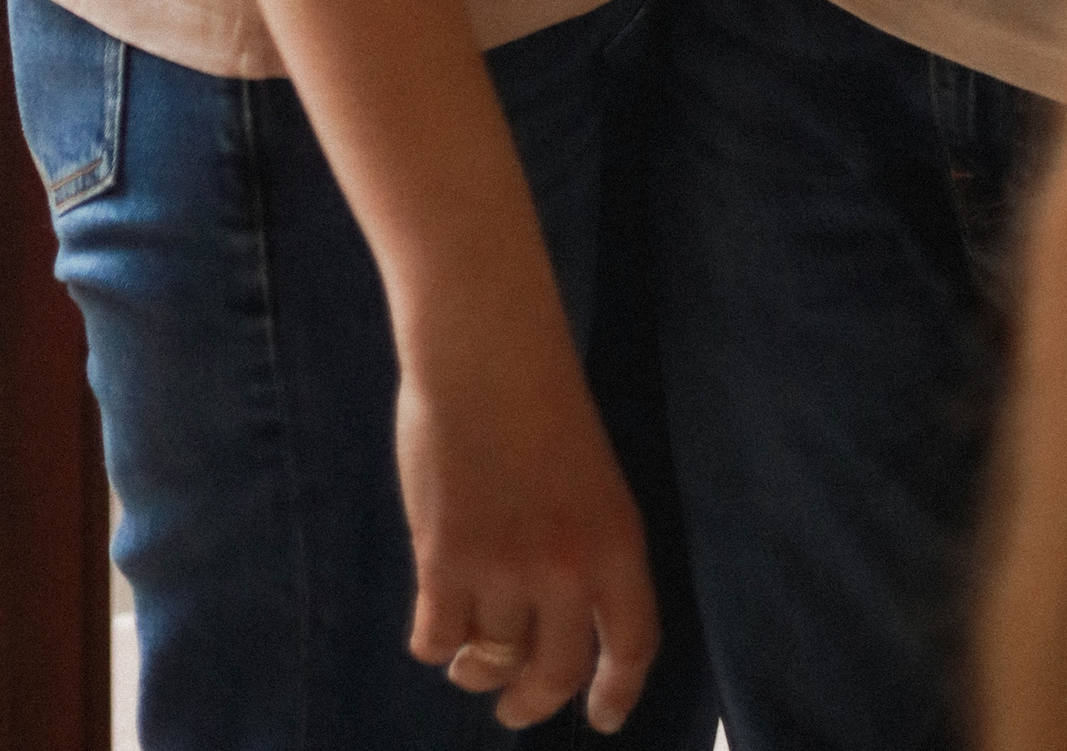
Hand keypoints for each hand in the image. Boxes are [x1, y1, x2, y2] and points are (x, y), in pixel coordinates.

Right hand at [397, 296, 658, 733]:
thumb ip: (586, 549)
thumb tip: (561, 619)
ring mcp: (504, 572)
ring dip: (476, 666)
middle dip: (531, 702)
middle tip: (514, 709)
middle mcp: (568, 571)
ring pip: (489, 658)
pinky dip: (433, 641)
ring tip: (468, 658)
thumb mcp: (593, 481)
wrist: (485, 352)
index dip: (619, 692)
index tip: (604, 718)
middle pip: (555, 674)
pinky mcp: (445, 564)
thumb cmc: (541, 400)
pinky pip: (437, 639)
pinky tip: (433, 624)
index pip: (633, 646)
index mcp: (618, 543)